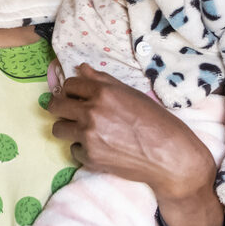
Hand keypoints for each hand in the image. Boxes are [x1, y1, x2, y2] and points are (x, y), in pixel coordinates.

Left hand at [48, 65, 223, 225]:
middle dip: (59, 106)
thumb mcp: (131, 94)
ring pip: (58, 129)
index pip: (69, 84)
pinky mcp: (89, 157)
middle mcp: (91, 112)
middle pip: (55, 105)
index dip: (71, 89)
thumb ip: (103, 80)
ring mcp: (88, 136)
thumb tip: (82, 68)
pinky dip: (82, 149)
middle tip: (68, 111)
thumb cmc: (156, 121)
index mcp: (103, 93)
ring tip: (82, 130)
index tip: (75, 95)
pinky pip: (73, 149)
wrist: (169, 156)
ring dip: (68, 128)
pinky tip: (99, 148)